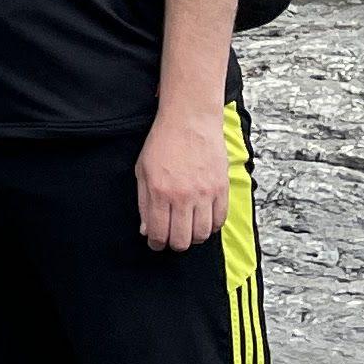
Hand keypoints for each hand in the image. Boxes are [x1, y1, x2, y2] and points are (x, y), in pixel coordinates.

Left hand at [136, 105, 226, 253]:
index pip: (158, 233)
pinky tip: (203, 220)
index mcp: (159, 192)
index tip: (156, 242)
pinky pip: (219, 220)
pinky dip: (211, 226)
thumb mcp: (142, 170)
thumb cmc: (163, 142)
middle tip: (172, 238)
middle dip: (174, 244)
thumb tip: (146, 230)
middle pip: (182, 240)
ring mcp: (204, 194)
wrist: (190, 119)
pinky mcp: (221, 189)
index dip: (156, 243)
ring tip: (188, 229)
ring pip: (202, 234)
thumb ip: (143, 203)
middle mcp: (182, 196)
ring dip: (194, 237)